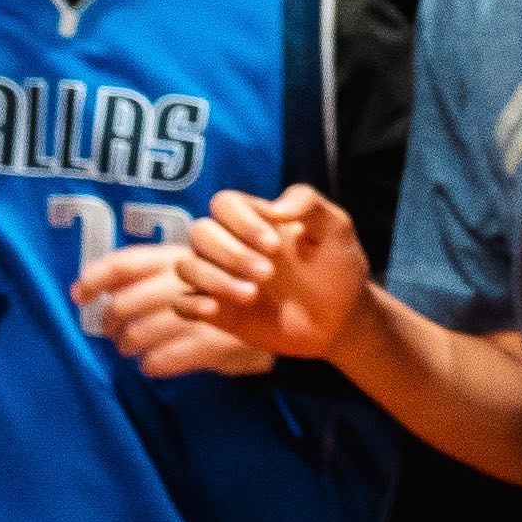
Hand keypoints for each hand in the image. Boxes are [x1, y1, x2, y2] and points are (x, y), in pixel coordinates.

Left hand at [71, 224, 267, 374]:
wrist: (286, 317)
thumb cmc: (226, 293)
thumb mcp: (196, 271)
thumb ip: (152, 277)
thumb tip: (89, 292)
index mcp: (177, 256)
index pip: (124, 263)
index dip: (95, 278)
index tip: (78, 296)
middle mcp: (186, 279)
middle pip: (124, 304)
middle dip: (111, 324)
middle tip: (115, 334)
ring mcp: (200, 312)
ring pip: (139, 334)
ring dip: (129, 346)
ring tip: (135, 349)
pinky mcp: (211, 343)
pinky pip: (161, 360)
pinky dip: (151, 365)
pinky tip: (155, 364)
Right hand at [164, 183, 375, 362]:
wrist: (341, 319)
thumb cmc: (338, 267)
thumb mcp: (336, 228)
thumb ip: (308, 203)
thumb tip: (274, 207)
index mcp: (255, 219)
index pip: (223, 203)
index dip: (241, 221)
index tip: (274, 245)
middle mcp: (230, 244)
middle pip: (200, 232)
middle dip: (231, 253)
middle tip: (269, 274)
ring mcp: (219, 277)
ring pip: (187, 266)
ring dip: (213, 279)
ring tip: (252, 296)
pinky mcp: (215, 310)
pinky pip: (180, 302)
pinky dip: (189, 303)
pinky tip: (213, 311)